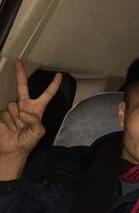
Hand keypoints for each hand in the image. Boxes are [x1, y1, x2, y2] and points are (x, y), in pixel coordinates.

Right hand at [0, 61, 61, 178]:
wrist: (12, 150)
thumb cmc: (27, 142)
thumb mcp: (38, 132)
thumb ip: (35, 121)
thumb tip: (25, 112)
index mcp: (37, 109)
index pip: (47, 95)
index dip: (53, 85)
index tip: (59, 75)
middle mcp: (25, 106)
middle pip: (22, 87)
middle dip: (20, 74)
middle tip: (18, 62)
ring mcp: (13, 110)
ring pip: (13, 105)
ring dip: (16, 119)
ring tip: (18, 128)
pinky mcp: (2, 114)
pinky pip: (5, 114)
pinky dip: (8, 122)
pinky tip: (10, 129)